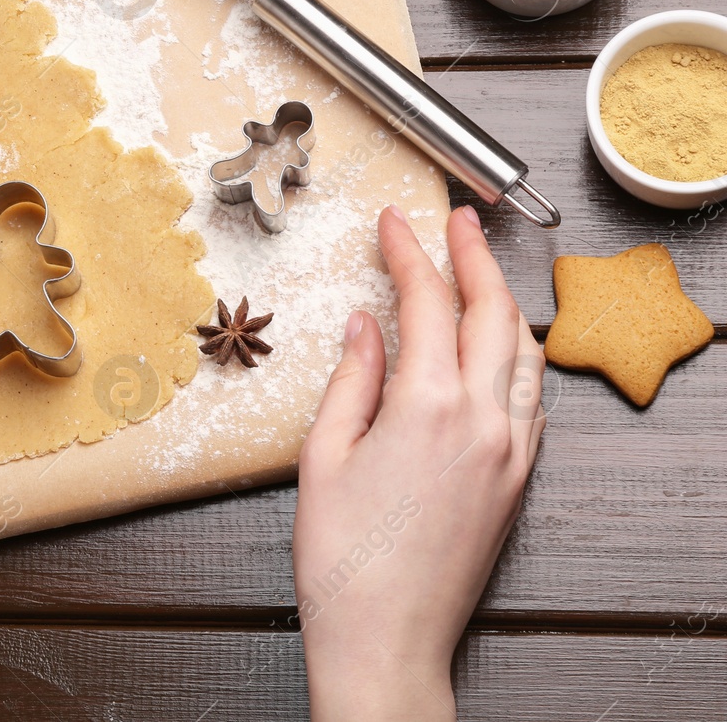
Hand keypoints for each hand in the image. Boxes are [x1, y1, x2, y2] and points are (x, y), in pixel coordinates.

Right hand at [293, 205, 544, 720]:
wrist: (385, 638)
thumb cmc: (343, 557)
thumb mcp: (324, 455)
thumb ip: (353, 379)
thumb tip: (368, 326)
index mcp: (429, 406)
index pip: (429, 302)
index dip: (410, 252)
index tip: (394, 221)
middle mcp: (485, 421)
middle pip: (493, 313)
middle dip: (474, 257)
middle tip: (456, 219)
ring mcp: (510, 452)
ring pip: (526, 352)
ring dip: (503, 303)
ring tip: (479, 273)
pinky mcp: (517, 481)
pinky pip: (533, 399)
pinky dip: (519, 357)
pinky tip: (497, 351)